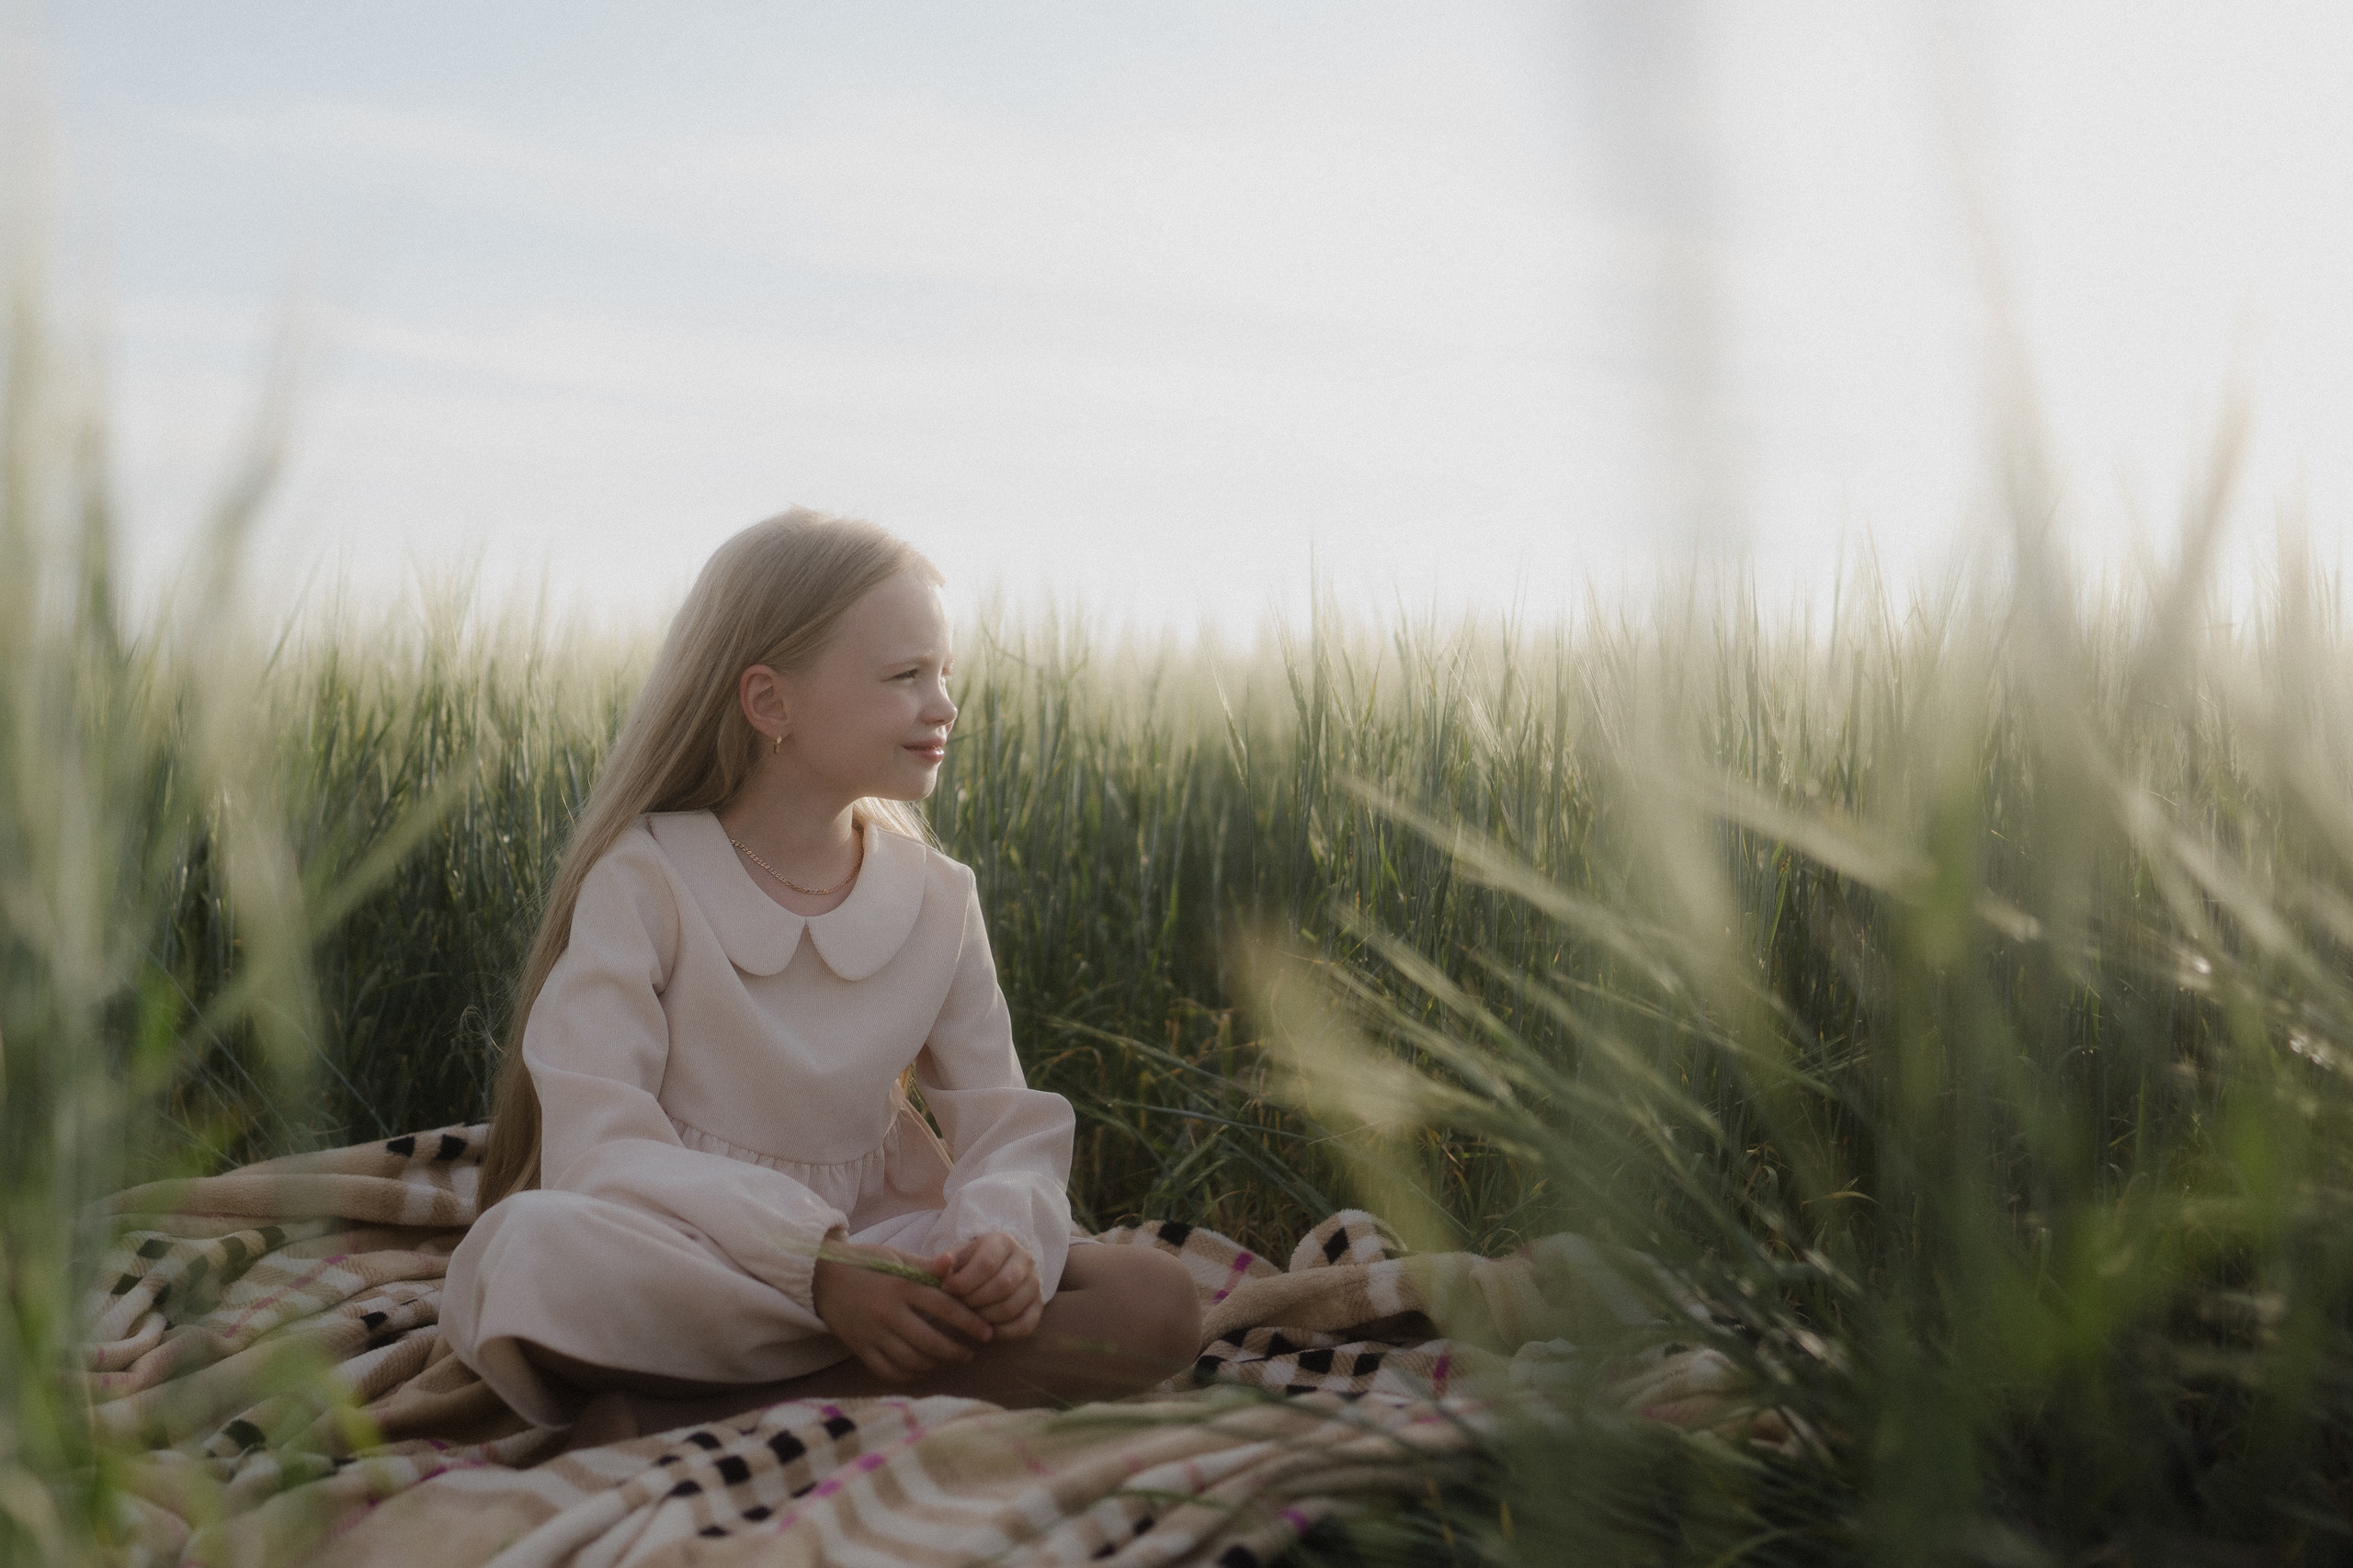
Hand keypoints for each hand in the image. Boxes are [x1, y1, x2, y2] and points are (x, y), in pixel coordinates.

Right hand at [811, 1241, 995, 1381]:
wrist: (821, 1276)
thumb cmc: (865, 1262)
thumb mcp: (895, 1257)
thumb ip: (925, 1267)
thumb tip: (953, 1264)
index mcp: (900, 1285)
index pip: (944, 1307)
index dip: (969, 1322)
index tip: (987, 1331)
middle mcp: (887, 1312)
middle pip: (931, 1341)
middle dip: (957, 1351)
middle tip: (971, 1352)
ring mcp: (872, 1333)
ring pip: (912, 1360)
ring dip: (936, 1364)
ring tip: (950, 1360)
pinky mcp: (859, 1348)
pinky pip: (888, 1370)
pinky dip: (910, 1374)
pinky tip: (923, 1369)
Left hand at [940, 1232, 1043, 1340]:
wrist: (993, 1270)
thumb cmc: (970, 1264)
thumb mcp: (955, 1259)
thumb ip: (943, 1263)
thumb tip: (942, 1263)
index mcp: (1003, 1242)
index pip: (987, 1264)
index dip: (964, 1281)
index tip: (947, 1289)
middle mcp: (1024, 1259)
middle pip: (1002, 1286)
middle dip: (974, 1300)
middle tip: (959, 1304)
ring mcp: (1034, 1283)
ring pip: (1011, 1307)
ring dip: (985, 1318)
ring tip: (970, 1315)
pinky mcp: (1038, 1306)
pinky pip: (1025, 1325)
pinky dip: (1003, 1332)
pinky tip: (986, 1329)